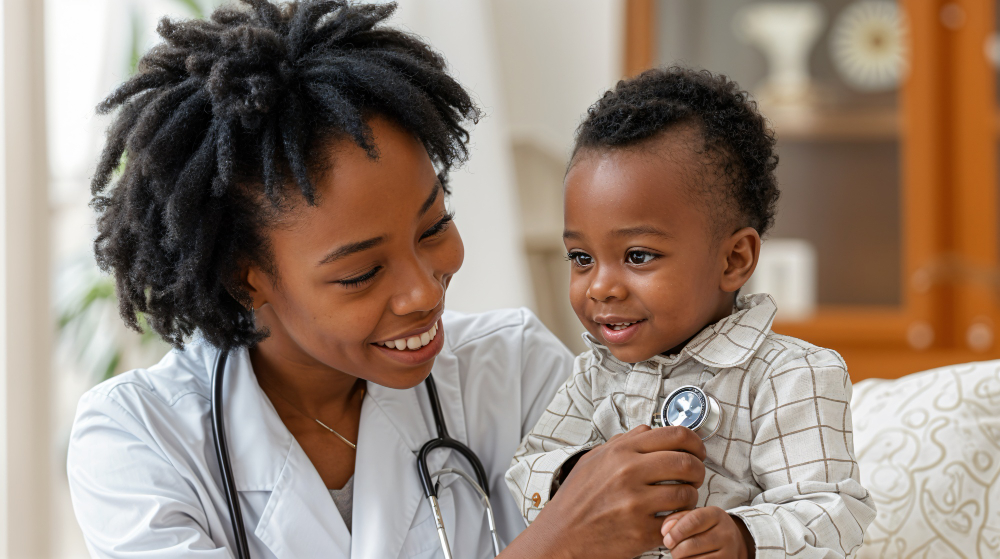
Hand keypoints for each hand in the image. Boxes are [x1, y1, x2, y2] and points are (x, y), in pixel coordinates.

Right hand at [501, 425, 706, 558]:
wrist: (559, 535)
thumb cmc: (575, 499)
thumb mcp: (593, 460)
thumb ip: (623, 442)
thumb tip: (648, 430)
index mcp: (620, 452)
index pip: (675, 435)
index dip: (695, 442)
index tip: (697, 450)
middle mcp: (628, 473)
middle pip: (687, 463)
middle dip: (698, 470)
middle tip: (694, 476)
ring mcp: (635, 504)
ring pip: (687, 494)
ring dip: (690, 497)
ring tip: (680, 499)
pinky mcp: (641, 532)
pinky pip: (677, 521)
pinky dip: (678, 520)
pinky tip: (669, 518)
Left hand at [661, 507, 754, 558]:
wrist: (734, 542)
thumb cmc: (708, 528)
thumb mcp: (696, 516)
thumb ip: (678, 518)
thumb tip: (665, 530)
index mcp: (716, 514)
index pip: (694, 520)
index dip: (677, 531)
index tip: (667, 539)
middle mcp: (725, 532)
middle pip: (693, 544)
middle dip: (676, 549)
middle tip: (672, 548)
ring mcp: (729, 551)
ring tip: (680, 554)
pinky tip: (689, 558)